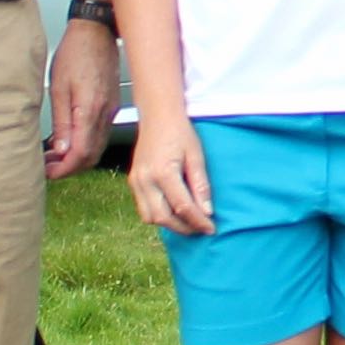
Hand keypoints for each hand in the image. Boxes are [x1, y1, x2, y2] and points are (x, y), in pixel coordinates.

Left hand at [45, 18, 117, 176]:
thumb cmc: (76, 53)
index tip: (49, 172)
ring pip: (97, 147)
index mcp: (91, 110)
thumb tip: (60, 150)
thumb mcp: (59, 88)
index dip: (64, 169)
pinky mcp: (111, 105)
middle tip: (48, 167)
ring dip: (77, 157)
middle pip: (92, 156)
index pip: (81, 153)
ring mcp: (110, 110)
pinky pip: (100, 134)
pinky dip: (85, 144)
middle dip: (70, 167)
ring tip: (54, 155)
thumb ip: (61, 123)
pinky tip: (69, 139)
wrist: (96, 31)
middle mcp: (105, 114)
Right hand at [128, 114, 214, 237]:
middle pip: (163, 217)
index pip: (182, 207)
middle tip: (201, 229)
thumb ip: (201, 185)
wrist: (158, 116)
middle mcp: (145, 180)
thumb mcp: (196, 156)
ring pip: (150, 217)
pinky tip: (174, 211)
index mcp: (163, 172)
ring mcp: (136, 181)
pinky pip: (144, 208)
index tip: (211, 229)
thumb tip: (207, 211)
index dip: (198, 221)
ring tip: (188, 222)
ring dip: (169, 224)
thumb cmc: (180, 132)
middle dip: (183, 228)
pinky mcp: (133, 181)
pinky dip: (159, 214)